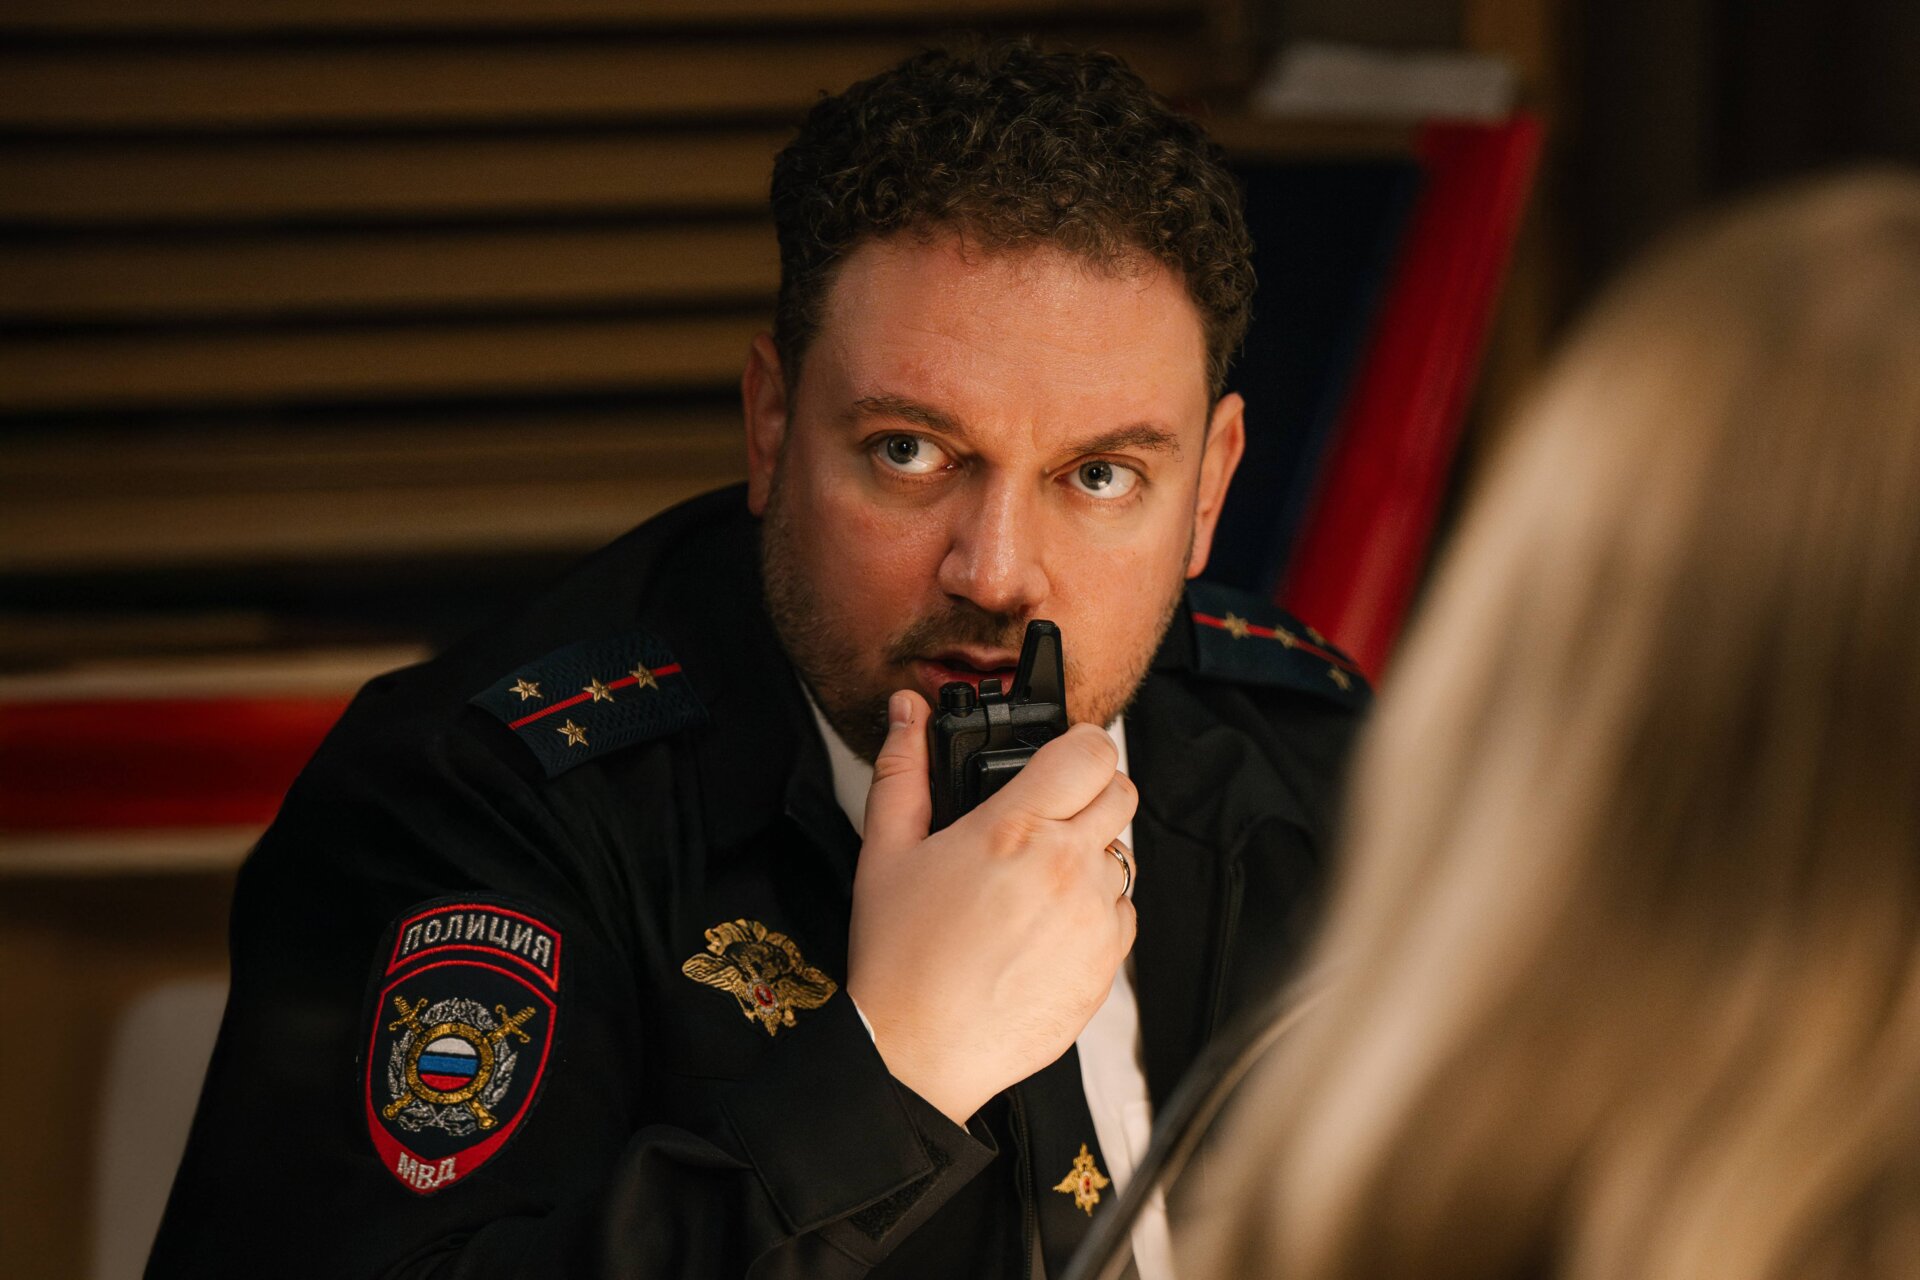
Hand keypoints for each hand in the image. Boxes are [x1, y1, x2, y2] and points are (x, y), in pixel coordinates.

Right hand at [847, 690, 1137, 1125]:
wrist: (918, 1051)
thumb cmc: (900, 958)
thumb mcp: (886, 852)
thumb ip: (904, 770)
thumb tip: (908, 713)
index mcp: (1015, 828)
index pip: (1091, 749)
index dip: (1078, 745)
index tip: (1059, 758)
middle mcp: (1066, 866)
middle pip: (1122, 791)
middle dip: (1089, 792)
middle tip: (1047, 814)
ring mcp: (1093, 916)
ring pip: (1124, 853)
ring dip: (1092, 853)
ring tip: (1036, 881)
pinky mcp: (1107, 962)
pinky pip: (1124, 912)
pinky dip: (1096, 909)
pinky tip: (1046, 926)